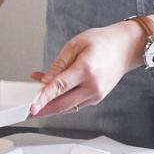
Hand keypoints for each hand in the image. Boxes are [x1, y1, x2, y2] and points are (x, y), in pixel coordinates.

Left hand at [28, 21, 143, 116]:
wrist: (126, 48)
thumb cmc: (102, 42)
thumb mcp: (76, 44)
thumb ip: (59, 64)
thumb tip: (45, 80)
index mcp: (86, 69)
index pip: (59, 87)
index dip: (43, 98)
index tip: (32, 107)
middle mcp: (93, 86)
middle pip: (62, 104)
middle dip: (43, 109)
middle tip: (28, 111)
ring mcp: (96, 94)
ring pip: (68, 107)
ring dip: (51, 107)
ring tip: (37, 104)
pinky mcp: (97, 98)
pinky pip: (76, 104)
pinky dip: (63, 101)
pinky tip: (53, 96)